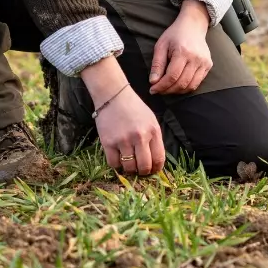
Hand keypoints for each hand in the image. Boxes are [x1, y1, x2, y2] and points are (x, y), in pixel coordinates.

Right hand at [81, 57, 164, 175]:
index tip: (153, 170)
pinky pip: (114, 163)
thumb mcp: (150, 120)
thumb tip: (155, 161)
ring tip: (129, 164)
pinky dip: (117, 165)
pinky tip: (119, 159)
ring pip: (129, 167)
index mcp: (153, 131)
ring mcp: (123, 140)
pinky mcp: (108, 142)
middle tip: (140, 170)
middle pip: (144, 166)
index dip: (156, 169)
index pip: (158, 158)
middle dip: (143, 172)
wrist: (114, 95)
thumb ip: (154, 139)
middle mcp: (139, 137)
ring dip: (130, 169)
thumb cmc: (134, 108)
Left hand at [149, 0, 212, 94]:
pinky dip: (186, 87)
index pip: (172, 76)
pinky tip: (178, 83)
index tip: (152, 90)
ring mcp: (204, 62)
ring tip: (167, 88)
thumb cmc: (174, 35)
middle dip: (168, 90)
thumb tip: (153, 82)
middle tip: (158, 90)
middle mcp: (196, 58)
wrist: (193, 26)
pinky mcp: (208, 65)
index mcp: (183, 52)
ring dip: (177, 91)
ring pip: (190, 86)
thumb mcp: (161, 45)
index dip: (161, 86)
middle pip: (182, 83)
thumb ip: (157, 64)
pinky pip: (197, 83)